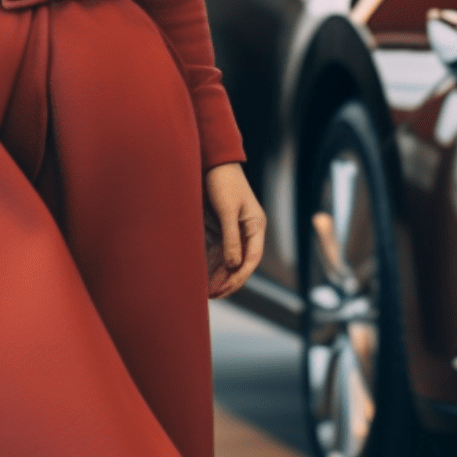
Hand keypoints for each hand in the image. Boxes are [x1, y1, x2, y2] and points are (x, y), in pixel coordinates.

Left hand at [204, 162, 265, 298]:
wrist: (212, 160)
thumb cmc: (222, 181)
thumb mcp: (227, 209)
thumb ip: (231, 238)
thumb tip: (234, 265)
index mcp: (255, 226)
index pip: (252, 258)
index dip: (240, 276)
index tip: (225, 289)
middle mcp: (247, 230)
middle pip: (240, 263)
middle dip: (228, 280)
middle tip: (213, 295)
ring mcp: (233, 230)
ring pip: (228, 260)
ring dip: (218, 275)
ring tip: (205, 292)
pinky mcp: (220, 227)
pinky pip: (216, 251)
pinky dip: (210, 264)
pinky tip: (201, 276)